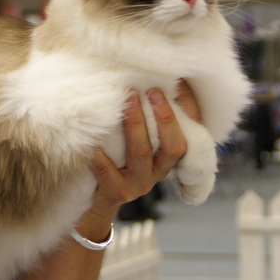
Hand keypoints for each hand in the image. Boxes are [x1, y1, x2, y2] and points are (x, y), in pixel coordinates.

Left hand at [87, 85, 197, 220]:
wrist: (100, 199)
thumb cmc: (121, 161)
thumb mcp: (142, 142)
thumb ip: (153, 118)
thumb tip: (167, 81)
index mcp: (169, 159)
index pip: (187, 136)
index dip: (180, 113)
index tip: (164, 87)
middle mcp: (159, 173)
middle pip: (172, 147)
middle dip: (163, 117)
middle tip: (149, 91)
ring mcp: (138, 185)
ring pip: (140, 153)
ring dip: (134, 124)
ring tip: (125, 99)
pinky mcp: (116, 192)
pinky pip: (105, 168)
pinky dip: (99, 149)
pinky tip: (93, 134)